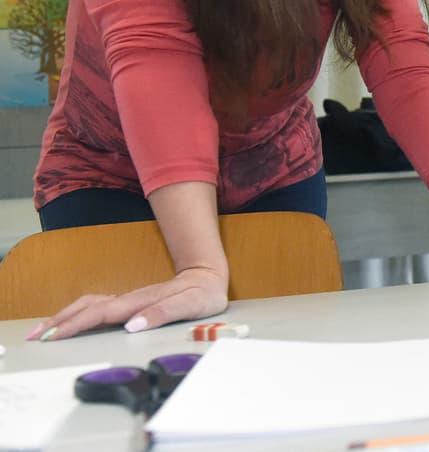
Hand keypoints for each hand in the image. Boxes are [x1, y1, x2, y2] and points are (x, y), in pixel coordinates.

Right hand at [26, 266, 228, 340]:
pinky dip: (78, 314)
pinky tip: (70, 322)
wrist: (209, 276)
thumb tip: (134, 325)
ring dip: (65, 317)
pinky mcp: (131, 302)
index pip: (101, 314)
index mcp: (141, 302)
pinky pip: (97, 307)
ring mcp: (130, 300)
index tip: (54, 336)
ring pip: (90, 305)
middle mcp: (131, 299)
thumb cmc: (202, 293)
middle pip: (88, 308)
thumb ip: (163, 314)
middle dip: (60, 321)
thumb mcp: (190, 305)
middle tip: (36, 337)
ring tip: (44, 330)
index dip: (76, 325)